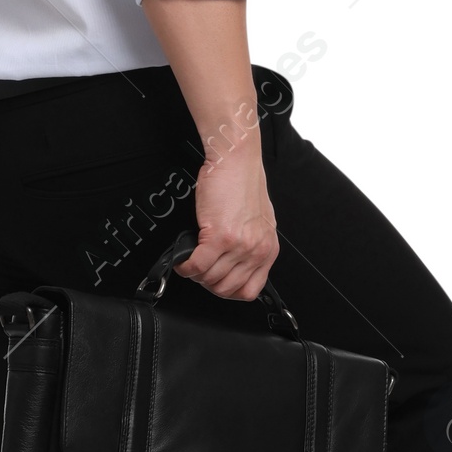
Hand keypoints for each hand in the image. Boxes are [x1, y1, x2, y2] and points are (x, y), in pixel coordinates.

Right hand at [178, 140, 279, 302]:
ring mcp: (239, 245)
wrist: (236, 160)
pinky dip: (185, 266)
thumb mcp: (257, 221)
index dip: (227, 290)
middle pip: (226, 288)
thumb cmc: (243, 183)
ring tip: (190, 261)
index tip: (215, 281)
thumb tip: (232, 264)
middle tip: (199, 270)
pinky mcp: (219, 236)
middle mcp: (256, 250)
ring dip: (194, 274)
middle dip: (207, 283)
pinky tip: (183, 259)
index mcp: (268, 249)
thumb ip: (250, 245)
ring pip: (210, 279)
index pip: (249, 290)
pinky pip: (197, 265)